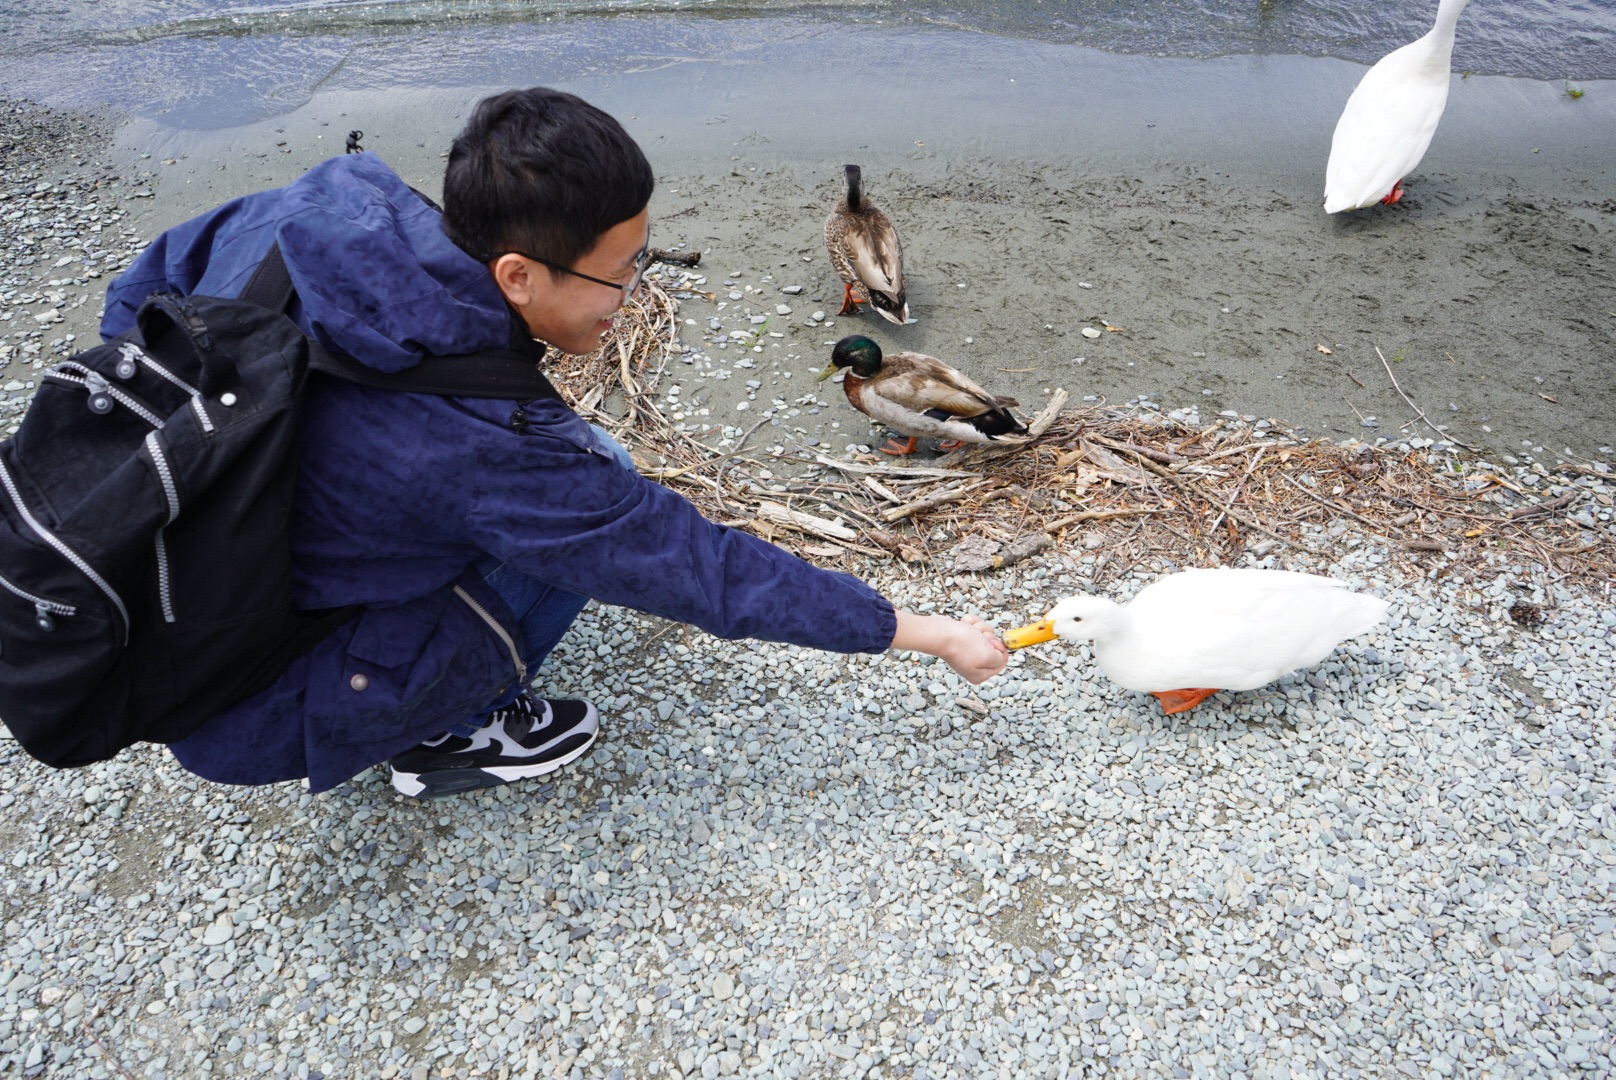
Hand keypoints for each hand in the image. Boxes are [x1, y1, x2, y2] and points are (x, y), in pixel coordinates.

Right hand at [890, 610, 1009, 684]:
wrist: (939, 632)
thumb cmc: (962, 645)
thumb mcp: (988, 656)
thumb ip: (1000, 659)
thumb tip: (1000, 654)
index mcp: (979, 674)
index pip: (1001, 662)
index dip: (1000, 649)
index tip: (991, 644)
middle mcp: (973, 664)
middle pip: (993, 646)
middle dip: (988, 636)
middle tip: (979, 637)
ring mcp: (967, 650)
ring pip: (985, 634)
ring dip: (979, 628)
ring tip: (969, 630)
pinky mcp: (962, 638)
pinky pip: (975, 627)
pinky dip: (970, 623)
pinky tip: (963, 625)